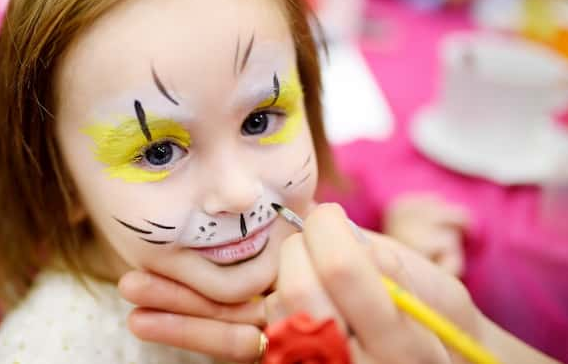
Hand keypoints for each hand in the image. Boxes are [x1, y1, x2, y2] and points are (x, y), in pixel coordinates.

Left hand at [120, 203, 481, 362]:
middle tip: (152, 270)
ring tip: (132, 297)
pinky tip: (148, 321)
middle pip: (269, 314)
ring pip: (240, 338)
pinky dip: (193, 334)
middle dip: (216, 287)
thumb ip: (376, 259)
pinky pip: (238, 350)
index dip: (324, 241)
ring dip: (182, 317)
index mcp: (388, 331)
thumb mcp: (426, 287)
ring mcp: (304, 359)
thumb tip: (323, 225)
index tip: (323, 218)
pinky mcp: (283, 359)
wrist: (434, 363)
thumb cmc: (435, 319)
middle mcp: (336, 354)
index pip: (339, 276)